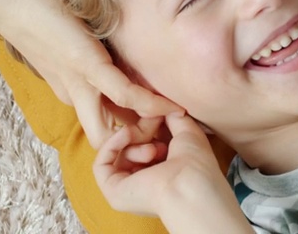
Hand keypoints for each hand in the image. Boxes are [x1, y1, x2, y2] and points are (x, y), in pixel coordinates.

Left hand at [0, 0, 181, 146]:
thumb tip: (111, 42)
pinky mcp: (87, 65)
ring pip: (114, 129)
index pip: (102, 122)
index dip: (128, 127)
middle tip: (165, 128)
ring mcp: (79, 82)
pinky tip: (172, 106)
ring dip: (146, 128)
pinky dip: (150, 103)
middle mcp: (73, 93)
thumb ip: (85, 47)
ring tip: (177, 119)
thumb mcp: (61, 37)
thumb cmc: (29, 10)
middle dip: (137, 139)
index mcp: (68, 88)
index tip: (155, 116)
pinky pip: (124, 94)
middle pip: (107, 137)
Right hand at [94, 112, 234, 219]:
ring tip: (152, 146)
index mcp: (161, 174)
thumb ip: (173, 117)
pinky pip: (101, 164)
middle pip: (129, 148)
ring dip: (130, 140)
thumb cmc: (196, 164)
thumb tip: (163, 105)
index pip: (145, 145)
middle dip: (141, 132)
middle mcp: (143, 183)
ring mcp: (127, 189)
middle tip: (154, 124)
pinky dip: (111, 144)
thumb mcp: (186, 131)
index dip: (149, 128)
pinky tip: (126, 133)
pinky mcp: (113, 192)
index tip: (159, 116)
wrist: (190, 185)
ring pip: (117, 154)